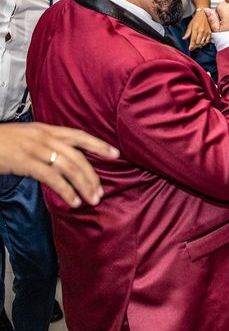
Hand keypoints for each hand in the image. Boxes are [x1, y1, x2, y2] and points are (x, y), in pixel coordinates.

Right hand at [0, 123, 119, 207]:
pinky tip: (73, 201)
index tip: (115, 154)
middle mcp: (44, 137)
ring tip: (92, 199)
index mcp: (46, 130)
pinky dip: (66, 190)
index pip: (79, 136)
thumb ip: (46, 146)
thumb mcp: (27, 138)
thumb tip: (63, 160)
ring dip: (83, 185)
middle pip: (78, 156)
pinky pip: (52, 177)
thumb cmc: (1, 143)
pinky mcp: (25, 162)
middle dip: (92, 175)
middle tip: (101, 191)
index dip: (98, 145)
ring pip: (69, 167)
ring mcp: (35, 148)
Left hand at [183, 9, 211, 50]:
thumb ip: (187, 33)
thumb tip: (184, 38)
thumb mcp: (190, 25)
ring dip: (199, 45)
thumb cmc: (196, 19)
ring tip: (197, 45)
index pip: (193, 40)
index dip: (191, 46)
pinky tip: (202, 42)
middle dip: (195, 46)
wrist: (203, 14)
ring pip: (203, 42)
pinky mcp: (210, 33)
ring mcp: (206, 32)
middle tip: (192, 47)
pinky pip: (207, 41)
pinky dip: (204, 43)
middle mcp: (202, 31)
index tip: (190, 49)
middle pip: (198, 43)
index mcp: (196, 29)